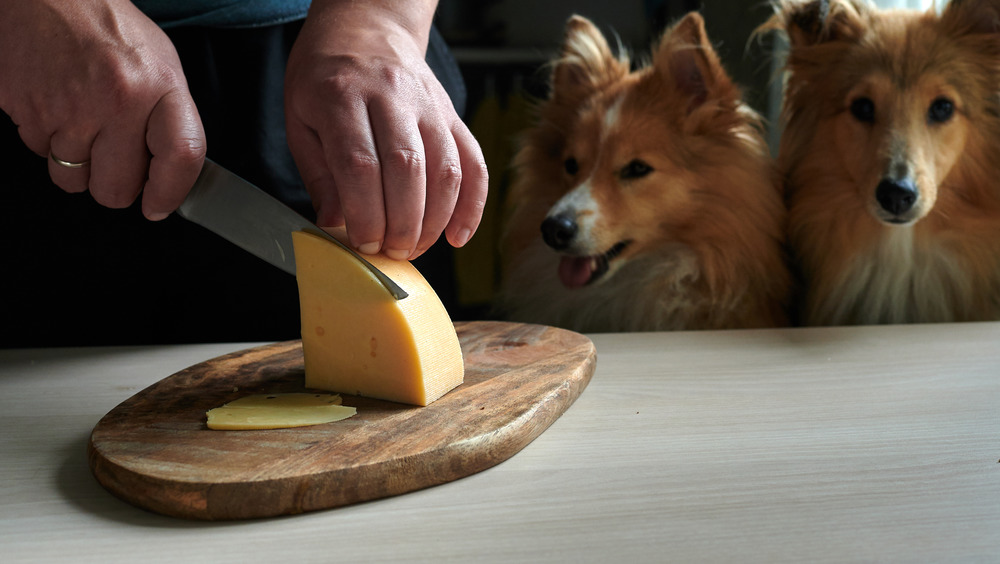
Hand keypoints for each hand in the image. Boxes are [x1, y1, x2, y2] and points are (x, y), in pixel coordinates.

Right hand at [0, 0, 205, 219]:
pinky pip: (40, 155)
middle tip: (114, 160)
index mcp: (159, 87)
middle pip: (117, 189)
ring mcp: (67, 109)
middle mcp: (116, 101)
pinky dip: (49, 141)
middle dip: (115, 185)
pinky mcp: (26, 110)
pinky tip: (58, 108)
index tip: (159, 205)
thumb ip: (171, 120)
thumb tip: (172, 174)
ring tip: (83, 124)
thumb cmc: (108, 29)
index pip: (181, 156)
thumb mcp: (161, 65)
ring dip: (78, 165)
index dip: (171, 193)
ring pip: (74, 181)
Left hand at [284, 0, 487, 258]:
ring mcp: (428, 105)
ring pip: (445, 170)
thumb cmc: (326, 76)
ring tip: (413, 247)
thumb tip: (335, 225)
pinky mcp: (452, 115)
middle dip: (400, 224)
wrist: (366, 26)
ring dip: (433, 221)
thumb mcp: (300, 118)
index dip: (365, 213)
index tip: (362, 242)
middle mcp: (391, 96)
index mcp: (342, 95)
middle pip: (407, 170)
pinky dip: (472, 205)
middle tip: (389, 251)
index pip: (360, 164)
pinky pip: (474, 163)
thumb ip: (318, 174)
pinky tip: (458, 235)